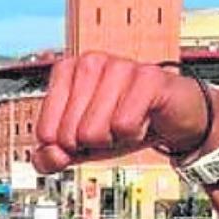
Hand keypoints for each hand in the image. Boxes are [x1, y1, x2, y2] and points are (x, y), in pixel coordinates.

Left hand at [33, 52, 209, 173]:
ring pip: (94, 131)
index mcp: (66, 72)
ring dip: (113, 138)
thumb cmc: (122, 124)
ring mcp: (119, 66)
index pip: (45, 132)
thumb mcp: (80, 146)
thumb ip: (51, 157)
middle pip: (70, 135)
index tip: (85, 131)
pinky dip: (134, 134)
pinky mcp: (148, 77)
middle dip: (91, 144)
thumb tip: (51, 156)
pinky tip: (143, 119)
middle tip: (109, 127)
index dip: (67, 146)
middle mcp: (89, 62)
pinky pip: (124, 126)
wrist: (172, 117)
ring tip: (126, 121)